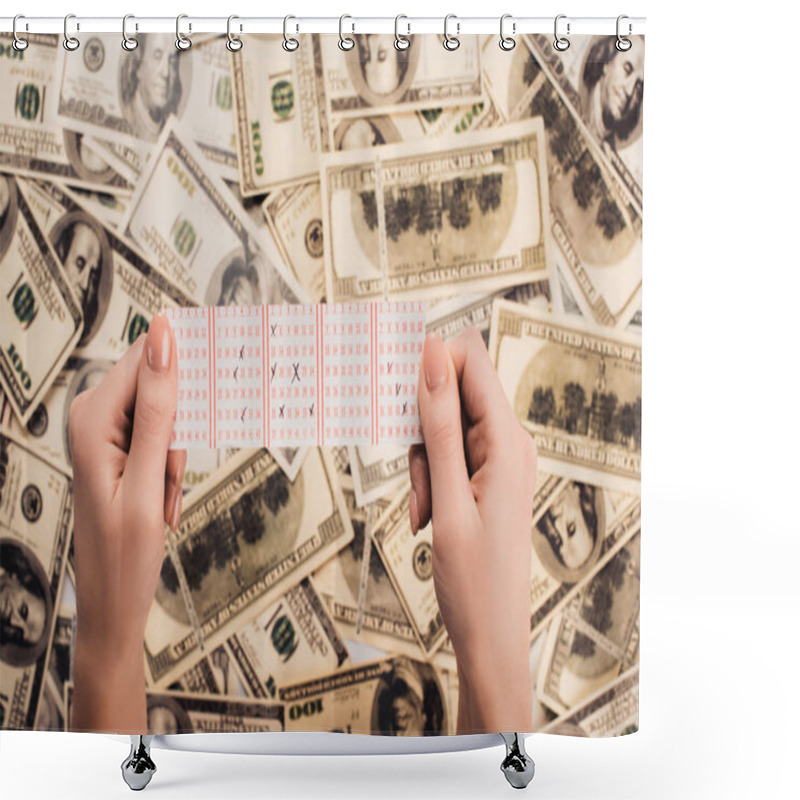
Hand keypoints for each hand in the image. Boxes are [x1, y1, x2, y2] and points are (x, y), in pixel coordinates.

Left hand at [68, 313, 185, 731]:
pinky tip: (163, 500)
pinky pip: (159, 437)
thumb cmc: (124, 554)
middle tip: (172, 474)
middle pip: (157, 387)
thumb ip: (158, 407)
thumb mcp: (148, 480)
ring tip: (165, 497)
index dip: (183, 372)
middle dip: (179, 425)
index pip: (146, 358)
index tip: (209, 393)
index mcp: (92, 419)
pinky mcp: (117, 449)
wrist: (112, 602)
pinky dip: (170, 467)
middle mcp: (93, 418)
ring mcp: (104, 434)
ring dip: (176, 454)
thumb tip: (162, 337)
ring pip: (165, 415)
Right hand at [409, 328, 535, 733]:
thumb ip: (438, 424)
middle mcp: (508, 442)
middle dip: (421, 427)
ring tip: (425, 512)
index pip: (469, 360)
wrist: (491, 634)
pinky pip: (448, 457)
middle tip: (418, 479)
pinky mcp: (487, 478)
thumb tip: (431, 353)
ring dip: (422, 465)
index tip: (398, 395)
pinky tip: (428, 518)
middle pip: (452, 396)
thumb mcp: (448, 497)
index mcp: (507, 438)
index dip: (430, 365)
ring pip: (442, 430)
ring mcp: (498, 460)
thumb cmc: (473, 576)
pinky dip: (429, 481)